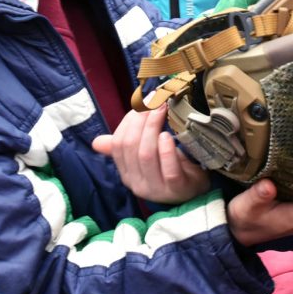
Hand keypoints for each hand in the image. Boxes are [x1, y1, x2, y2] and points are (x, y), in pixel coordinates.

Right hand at [92, 105, 210, 203]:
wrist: (195, 187)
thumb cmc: (170, 167)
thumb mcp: (146, 155)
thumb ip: (126, 145)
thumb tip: (96, 142)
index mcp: (127, 173)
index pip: (118, 144)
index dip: (128, 122)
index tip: (141, 106)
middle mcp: (138, 184)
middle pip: (131, 147)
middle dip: (141, 121)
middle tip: (154, 103)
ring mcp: (157, 189)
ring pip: (146, 155)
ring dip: (152, 129)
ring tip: (161, 112)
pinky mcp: (177, 189)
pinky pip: (168, 170)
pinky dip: (166, 150)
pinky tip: (168, 136)